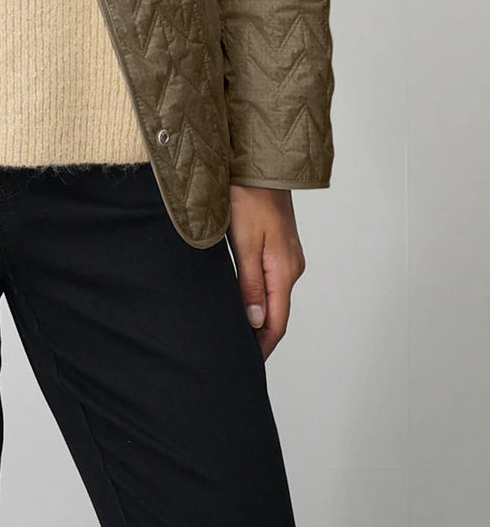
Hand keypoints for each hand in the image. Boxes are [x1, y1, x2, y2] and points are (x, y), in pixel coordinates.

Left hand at [226, 187, 305, 361]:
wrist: (260, 161)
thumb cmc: (248, 197)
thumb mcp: (243, 242)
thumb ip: (250, 283)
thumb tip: (256, 322)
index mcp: (284, 270)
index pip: (276, 322)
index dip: (262, 347)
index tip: (246, 365)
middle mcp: (291, 266)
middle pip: (277, 312)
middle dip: (259, 335)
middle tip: (235, 353)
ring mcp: (287, 255)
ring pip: (274, 295)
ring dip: (259, 315)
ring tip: (236, 332)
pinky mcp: (279, 244)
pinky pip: (272, 279)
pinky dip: (259, 295)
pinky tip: (244, 298)